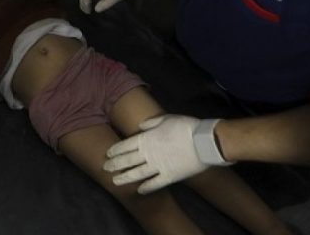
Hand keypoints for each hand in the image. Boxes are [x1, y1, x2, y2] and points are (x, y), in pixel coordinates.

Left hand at [104, 115, 228, 193]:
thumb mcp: (166, 119)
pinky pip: (155, 184)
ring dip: (125, 178)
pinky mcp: (170, 176)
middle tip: (105, 168)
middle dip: (115, 165)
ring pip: (137, 174)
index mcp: (147, 138)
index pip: (126, 145)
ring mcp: (158, 166)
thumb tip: (140, 127)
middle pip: (128, 161)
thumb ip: (151, 123)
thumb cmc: (185, 126)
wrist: (204, 141)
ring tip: (115, 182)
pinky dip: (146, 188)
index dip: (116, 150)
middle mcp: (149, 153)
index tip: (108, 154)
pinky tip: (139, 191)